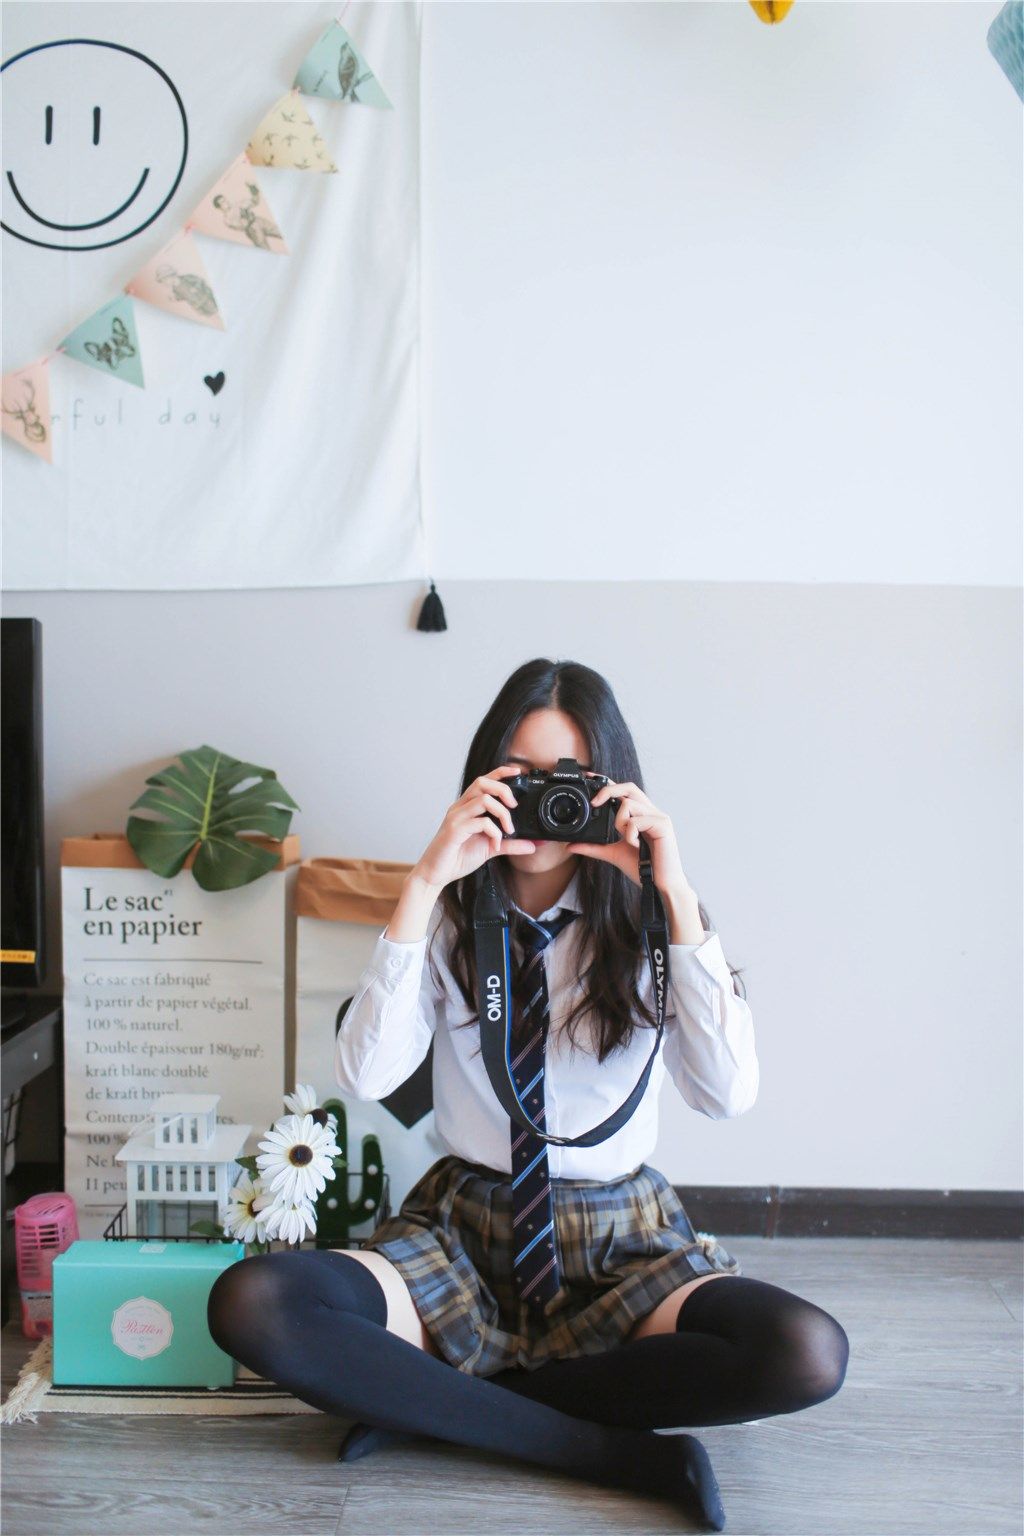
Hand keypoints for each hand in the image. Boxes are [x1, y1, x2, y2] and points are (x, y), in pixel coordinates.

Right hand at [413, 764, 536, 889]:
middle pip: (482, 782)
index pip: (483, 781)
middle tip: (514, 807)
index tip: (518, 771)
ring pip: (483, 799)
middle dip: (503, 790)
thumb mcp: (490, 849)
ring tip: (508, 830)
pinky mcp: (454, 830)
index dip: (500, 772)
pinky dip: (494, 832)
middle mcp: (460, 808)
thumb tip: (532, 845)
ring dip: (502, 813)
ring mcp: (456, 817)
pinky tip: (494, 845)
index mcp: (466, 807)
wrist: (436, 874)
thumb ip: (510, 844)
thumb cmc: (458, 858)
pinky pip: (479, 822)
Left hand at [567, 780, 695, 899]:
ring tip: (627, 839)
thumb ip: (593, 848)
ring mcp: (659, 816)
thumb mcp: (612, 854)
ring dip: (620, 822)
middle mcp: (651, 812)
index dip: (607, 782)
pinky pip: (637, 820)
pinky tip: (635, 845)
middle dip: (609, 790)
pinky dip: (630, 834)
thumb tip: (571, 846)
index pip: (625, 791)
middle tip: (594, 803)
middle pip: (629, 786)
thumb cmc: (643, 869)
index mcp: (641, 815)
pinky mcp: (664, 824)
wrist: (660, 886)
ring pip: (629, 803)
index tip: (589, 777)